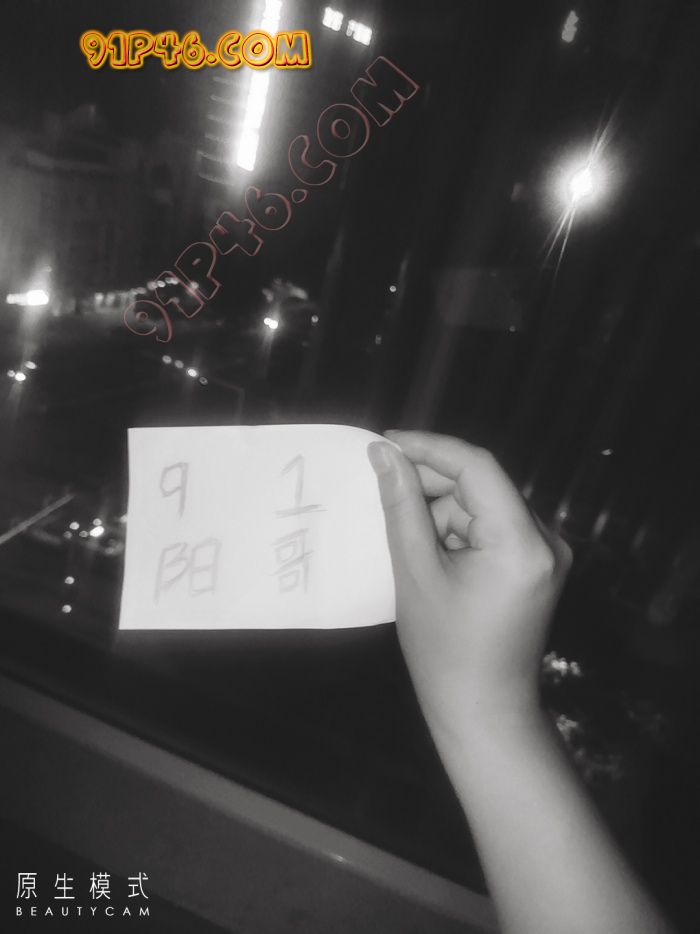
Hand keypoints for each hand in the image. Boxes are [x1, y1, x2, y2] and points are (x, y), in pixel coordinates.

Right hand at [368, 430, 571, 738]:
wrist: (483, 710)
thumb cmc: (443, 651)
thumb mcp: (415, 573)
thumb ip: (401, 507)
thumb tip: (384, 455)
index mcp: (521, 543)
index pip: (478, 468)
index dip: (430, 448)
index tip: (385, 443)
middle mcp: (546, 539)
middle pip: (482, 485)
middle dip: (431, 485)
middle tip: (383, 490)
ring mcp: (546, 552)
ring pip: (483, 505)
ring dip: (442, 512)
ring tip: (409, 545)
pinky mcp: (536, 564)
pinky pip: (492, 527)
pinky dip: (458, 531)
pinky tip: (430, 554)